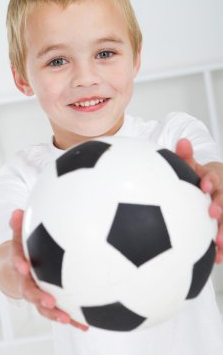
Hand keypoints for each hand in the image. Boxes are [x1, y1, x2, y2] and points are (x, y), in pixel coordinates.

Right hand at [10, 209, 88, 330]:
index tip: (24, 266)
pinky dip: (71, 319)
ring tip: (68, 319)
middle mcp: (28, 282)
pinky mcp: (50, 301)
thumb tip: (16, 211)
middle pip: (30, 292)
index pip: (17, 262)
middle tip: (48, 300)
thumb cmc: (23, 250)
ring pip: (44, 307)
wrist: (17, 269)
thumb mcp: (19, 236)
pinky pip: (59, 311)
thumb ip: (18, 225)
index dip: (20, 264)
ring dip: (55, 314)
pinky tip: (85, 325)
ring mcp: (39, 293)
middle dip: (38, 297)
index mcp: (20, 264)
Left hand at [176, 138, 222, 263]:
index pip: (214, 179)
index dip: (211, 182)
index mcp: (215, 180)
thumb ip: (186, 157)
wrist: (218, 184)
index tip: (204, 186)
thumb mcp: (193, 166)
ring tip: (219, 244)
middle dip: (221, 208)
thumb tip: (182, 142)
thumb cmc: (201, 178)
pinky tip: (217, 258)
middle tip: (213, 214)